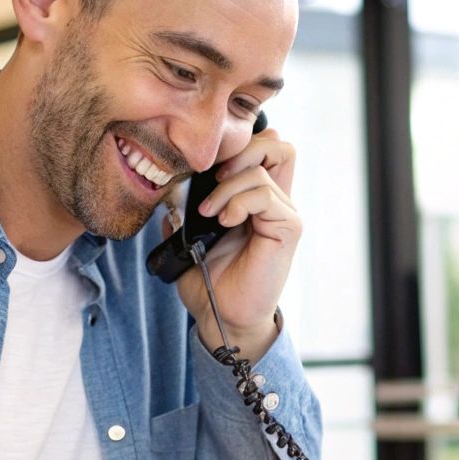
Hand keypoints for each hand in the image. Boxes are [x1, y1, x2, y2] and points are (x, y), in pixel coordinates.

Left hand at [168, 127, 299, 360]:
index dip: (235, 146)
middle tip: (213, 178)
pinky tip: (224, 221)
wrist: (221, 316)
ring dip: (228, 185)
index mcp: (254, 198)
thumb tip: (170, 188)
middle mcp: (274, 201)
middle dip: (240, 150)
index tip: (204, 170)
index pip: (262, 147)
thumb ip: (183, 208)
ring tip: (209, 213)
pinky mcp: (288, 228)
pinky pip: (267, 195)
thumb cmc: (209, 280)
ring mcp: (283, 213)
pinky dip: (239, 201)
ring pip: (264, 166)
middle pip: (276, 143)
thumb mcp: (188, 235)